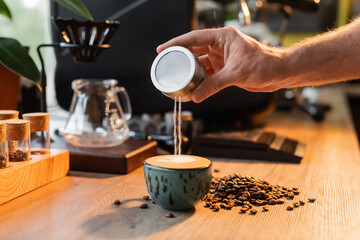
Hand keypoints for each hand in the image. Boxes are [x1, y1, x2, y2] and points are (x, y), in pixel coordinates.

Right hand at [157, 27, 284, 102]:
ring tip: (177, 77)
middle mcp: (221, 46)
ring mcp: (222, 58)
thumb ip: (214, 84)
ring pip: (200, 64)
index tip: (163, 49)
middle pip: (194, 50)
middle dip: (180, 57)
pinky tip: (193, 86)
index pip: (194, 38)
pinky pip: (208, 74)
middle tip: (166, 63)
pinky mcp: (225, 69)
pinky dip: (201, 80)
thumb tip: (197, 95)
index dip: (176, 43)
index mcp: (223, 38)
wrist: (279, 73)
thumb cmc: (265, 64)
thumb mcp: (236, 73)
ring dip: (190, 71)